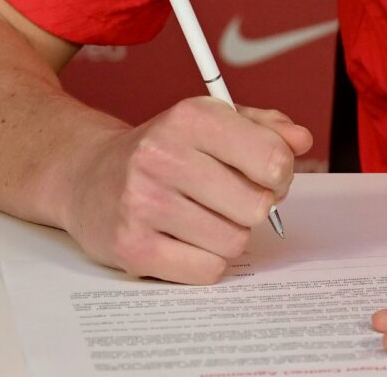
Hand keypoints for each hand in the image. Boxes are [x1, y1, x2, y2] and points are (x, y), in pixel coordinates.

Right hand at [54, 96, 309, 283]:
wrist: (86, 175)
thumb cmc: (160, 150)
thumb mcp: (210, 122)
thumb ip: (263, 128)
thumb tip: (301, 140)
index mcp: (190, 118)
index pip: (273, 159)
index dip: (281, 174)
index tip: (267, 176)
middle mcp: (163, 155)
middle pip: (257, 206)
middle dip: (254, 207)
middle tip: (233, 201)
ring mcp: (144, 204)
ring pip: (234, 241)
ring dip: (228, 235)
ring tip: (202, 218)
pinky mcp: (132, 247)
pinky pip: (206, 270)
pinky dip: (206, 261)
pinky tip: (185, 240)